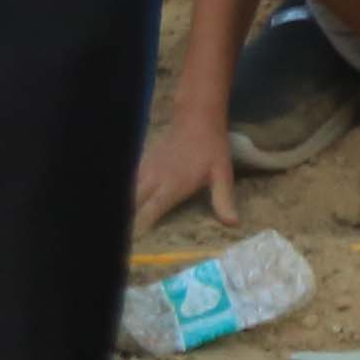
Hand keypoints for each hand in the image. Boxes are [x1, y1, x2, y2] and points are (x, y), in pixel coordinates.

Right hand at [137, 99, 240, 229]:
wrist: (197, 116)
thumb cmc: (211, 147)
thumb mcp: (222, 173)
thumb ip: (224, 199)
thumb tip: (233, 223)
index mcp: (172, 186)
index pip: (149, 213)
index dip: (140, 229)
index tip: (136, 243)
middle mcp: (154, 180)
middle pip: (132, 204)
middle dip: (128, 220)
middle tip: (127, 238)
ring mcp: (146, 169)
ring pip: (128, 191)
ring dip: (127, 206)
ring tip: (126, 222)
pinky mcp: (144, 161)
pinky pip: (130, 180)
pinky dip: (127, 191)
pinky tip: (129, 200)